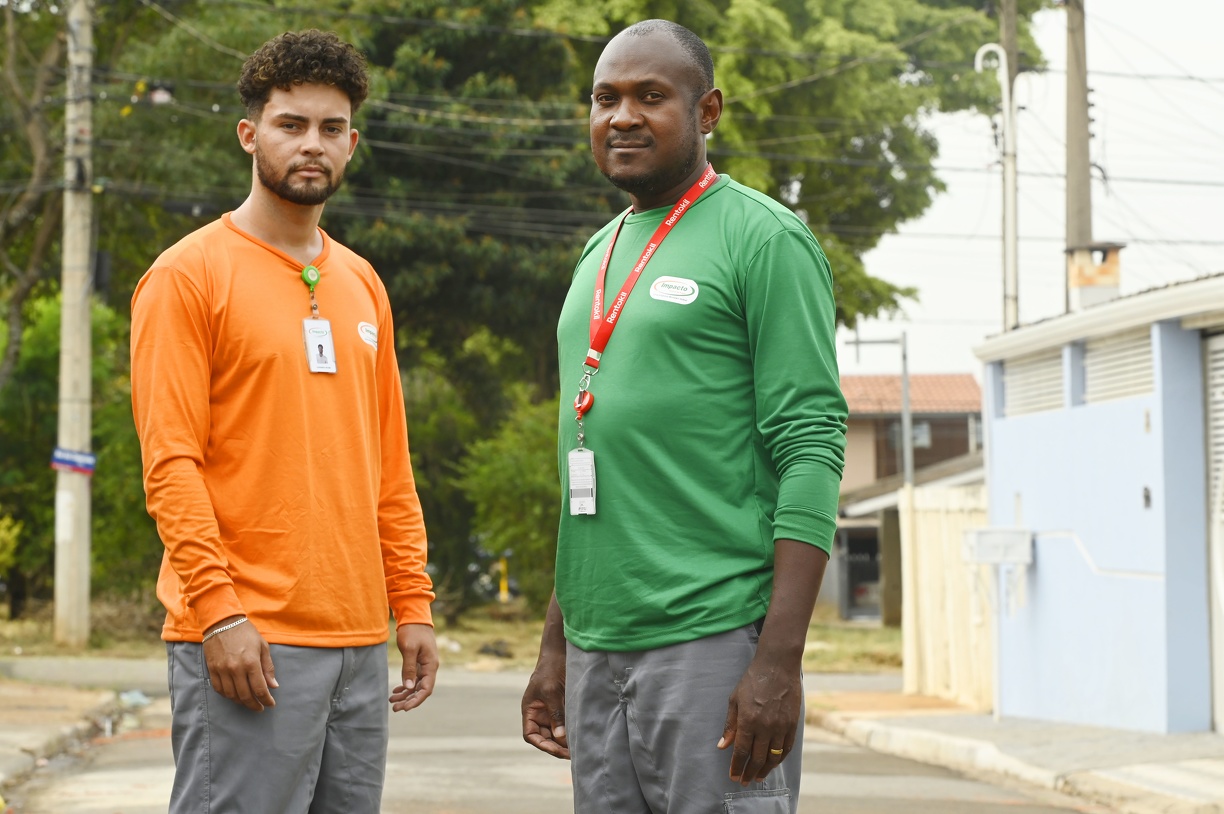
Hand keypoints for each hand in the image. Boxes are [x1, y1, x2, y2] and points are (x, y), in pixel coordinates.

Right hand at [202, 617, 277, 711]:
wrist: (222, 622)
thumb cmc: (246, 632)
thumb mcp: (262, 646)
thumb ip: (268, 667)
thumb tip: (273, 686)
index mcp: (251, 662)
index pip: (260, 689)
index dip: (266, 700)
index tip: (270, 704)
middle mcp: (236, 669)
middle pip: (245, 695)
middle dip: (254, 705)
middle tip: (260, 707)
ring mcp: (222, 670)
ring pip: (231, 695)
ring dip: (241, 702)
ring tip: (248, 702)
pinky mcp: (212, 669)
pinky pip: (219, 689)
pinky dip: (228, 696)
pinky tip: (234, 696)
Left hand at [390, 623, 437, 711]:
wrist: (414, 617)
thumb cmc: (412, 631)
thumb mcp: (409, 649)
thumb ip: (409, 668)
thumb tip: (408, 687)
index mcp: (431, 665)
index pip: (426, 689)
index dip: (416, 700)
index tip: (405, 708)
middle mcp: (430, 667)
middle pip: (421, 690)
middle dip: (409, 700)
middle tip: (395, 708)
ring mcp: (424, 665)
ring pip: (416, 685)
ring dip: (405, 694)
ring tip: (392, 701)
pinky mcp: (418, 662)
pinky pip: (413, 678)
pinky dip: (405, 686)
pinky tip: (396, 690)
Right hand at [521, 656, 568, 758]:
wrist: (561, 651)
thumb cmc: (551, 668)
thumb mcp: (551, 691)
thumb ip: (555, 714)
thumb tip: (560, 737)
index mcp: (530, 710)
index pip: (531, 735)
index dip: (542, 745)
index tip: (556, 750)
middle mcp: (539, 713)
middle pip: (545, 737)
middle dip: (556, 746)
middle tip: (572, 752)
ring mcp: (551, 710)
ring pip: (556, 732)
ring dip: (565, 740)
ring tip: (578, 747)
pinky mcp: (563, 706)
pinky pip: (566, 723)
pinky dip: (571, 731)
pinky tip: (581, 735)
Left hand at [717, 655, 801, 784]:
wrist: (778, 665)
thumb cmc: (753, 680)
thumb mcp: (735, 699)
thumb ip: (730, 725)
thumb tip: (722, 746)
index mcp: (748, 720)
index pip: (741, 751)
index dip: (737, 766)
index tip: (733, 776)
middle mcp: (765, 726)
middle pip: (757, 758)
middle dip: (749, 772)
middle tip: (744, 781)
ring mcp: (781, 726)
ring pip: (773, 757)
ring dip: (765, 770)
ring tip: (757, 777)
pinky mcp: (793, 724)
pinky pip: (786, 748)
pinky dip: (780, 759)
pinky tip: (773, 764)